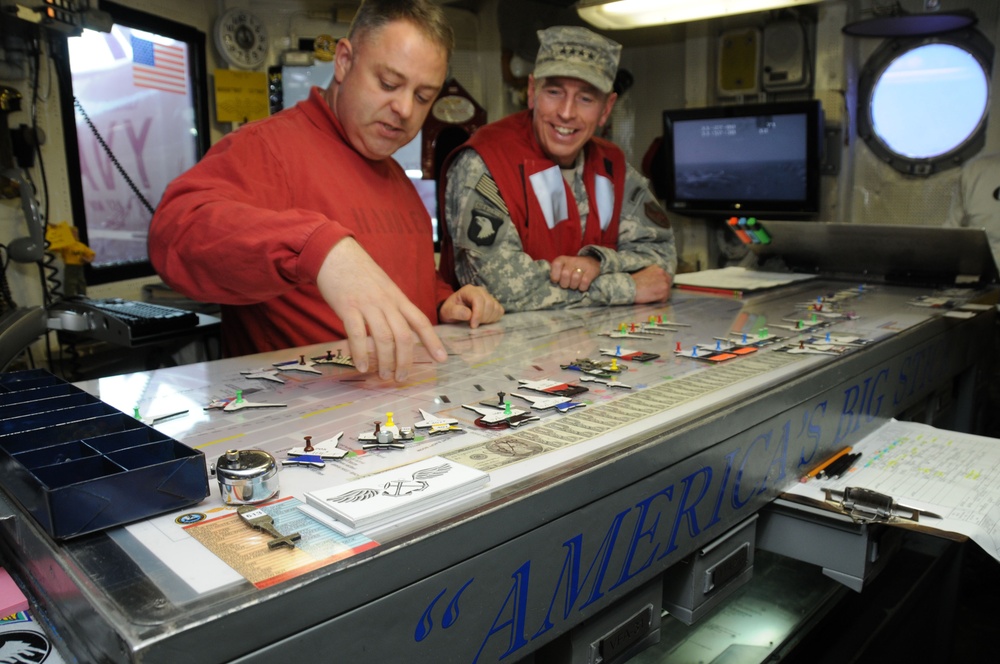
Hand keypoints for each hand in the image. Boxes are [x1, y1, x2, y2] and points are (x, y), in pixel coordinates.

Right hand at [315, 237, 446, 380]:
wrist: (335, 253)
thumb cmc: (359, 274)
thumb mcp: (384, 287)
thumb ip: (392, 306)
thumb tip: (399, 331)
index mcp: (398, 298)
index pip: (420, 321)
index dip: (432, 341)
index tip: (441, 359)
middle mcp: (387, 302)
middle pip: (404, 336)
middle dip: (405, 361)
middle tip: (401, 378)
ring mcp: (368, 304)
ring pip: (384, 338)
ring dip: (385, 362)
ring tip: (384, 376)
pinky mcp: (347, 307)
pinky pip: (358, 335)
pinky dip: (361, 354)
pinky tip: (362, 367)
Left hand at [439, 285, 504, 327]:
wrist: (453, 311)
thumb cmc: (450, 311)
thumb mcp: (447, 312)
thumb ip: (456, 312)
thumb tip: (469, 314)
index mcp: (468, 290)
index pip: (479, 300)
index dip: (478, 314)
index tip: (473, 326)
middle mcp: (480, 291)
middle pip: (489, 304)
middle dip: (482, 318)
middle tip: (473, 325)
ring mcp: (488, 296)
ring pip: (495, 308)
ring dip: (488, 319)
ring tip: (478, 323)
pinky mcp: (493, 303)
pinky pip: (499, 311)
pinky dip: (494, 318)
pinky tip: (484, 321)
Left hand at [550, 255, 599, 291]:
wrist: (592, 262)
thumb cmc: (573, 269)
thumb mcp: (562, 268)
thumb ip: (555, 273)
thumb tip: (550, 283)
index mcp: (562, 259)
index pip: (556, 264)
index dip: (555, 275)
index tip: (556, 281)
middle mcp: (573, 260)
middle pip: (565, 274)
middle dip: (565, 284)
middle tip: (567, 285)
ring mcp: (583, 264)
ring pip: (575, 278)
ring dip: (574, 286)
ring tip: (574, 285)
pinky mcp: (592, 270)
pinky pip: (585, 282)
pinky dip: (582, 287)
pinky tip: (582, 286)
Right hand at [630, 265, 672, 303]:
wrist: (629, 287)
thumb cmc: (632, 282)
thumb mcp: (644, 272)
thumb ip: (653, 275)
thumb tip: (656, 282)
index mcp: (657, 268)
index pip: (665, 277)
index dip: (660, 283)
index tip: (655, 287)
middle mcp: (663, 273)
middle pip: (667, 284)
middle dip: (662, 289)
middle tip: (652, 293)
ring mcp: (664, 282)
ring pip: (666, 292)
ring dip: (660, 295)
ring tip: (650, 295)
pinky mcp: (664, 291)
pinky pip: (664, 299)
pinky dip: (658, 300)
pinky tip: (650, 298)